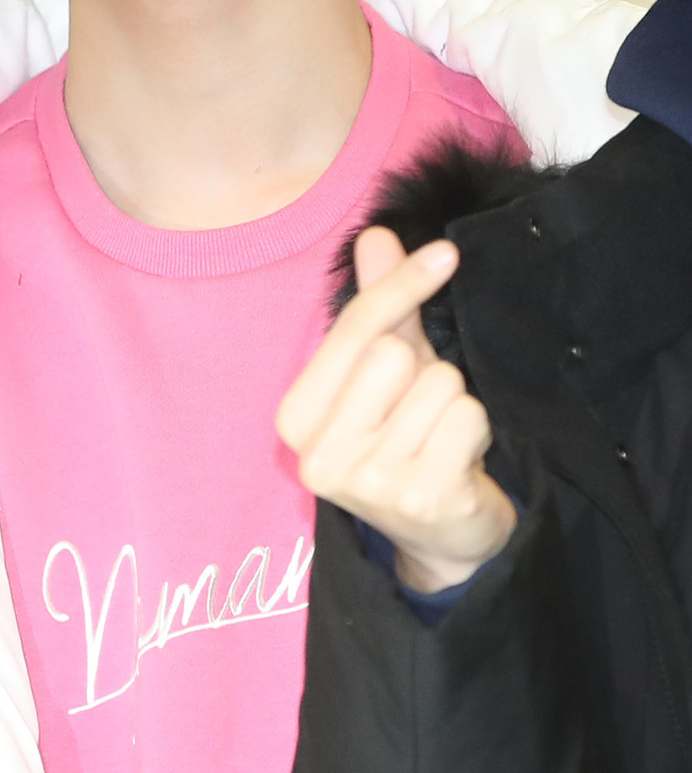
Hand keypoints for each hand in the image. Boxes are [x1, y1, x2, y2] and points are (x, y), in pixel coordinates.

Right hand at [277, 227, 516, 592]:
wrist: (440, 538)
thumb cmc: (407, 440)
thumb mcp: (386, 372)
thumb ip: (379, 307)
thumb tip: (377, 234)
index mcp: (296, 417)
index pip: (353, 329)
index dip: (400, 286)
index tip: (444, 253)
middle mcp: (319, 454)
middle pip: (396, 354)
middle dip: (425, 370)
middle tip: (419, 412)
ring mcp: (367, 481)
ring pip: (439, 385)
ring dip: (453, 403)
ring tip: (438, 439)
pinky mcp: (420, 497)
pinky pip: (466, 418)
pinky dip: (475, 431)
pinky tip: (457, 460)